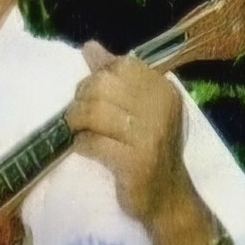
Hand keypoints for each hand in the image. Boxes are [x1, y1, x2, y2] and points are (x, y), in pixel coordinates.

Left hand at [64, 41, 192, 230]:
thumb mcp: (139, 109)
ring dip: (76, 123)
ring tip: (78, 132)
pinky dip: (81, 145)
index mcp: (163, 91)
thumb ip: (115, 76)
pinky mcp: (135, 163)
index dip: (96, 80)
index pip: (120, 66)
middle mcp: (160, 109)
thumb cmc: (148, 150)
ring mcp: (150, 136)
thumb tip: (89, 46)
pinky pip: (93, 143)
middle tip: (79, 118)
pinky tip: (86, 150)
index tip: (91, 98)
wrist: (167, 199)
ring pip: (94, 113)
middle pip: (102, 86)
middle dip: (81, 101)